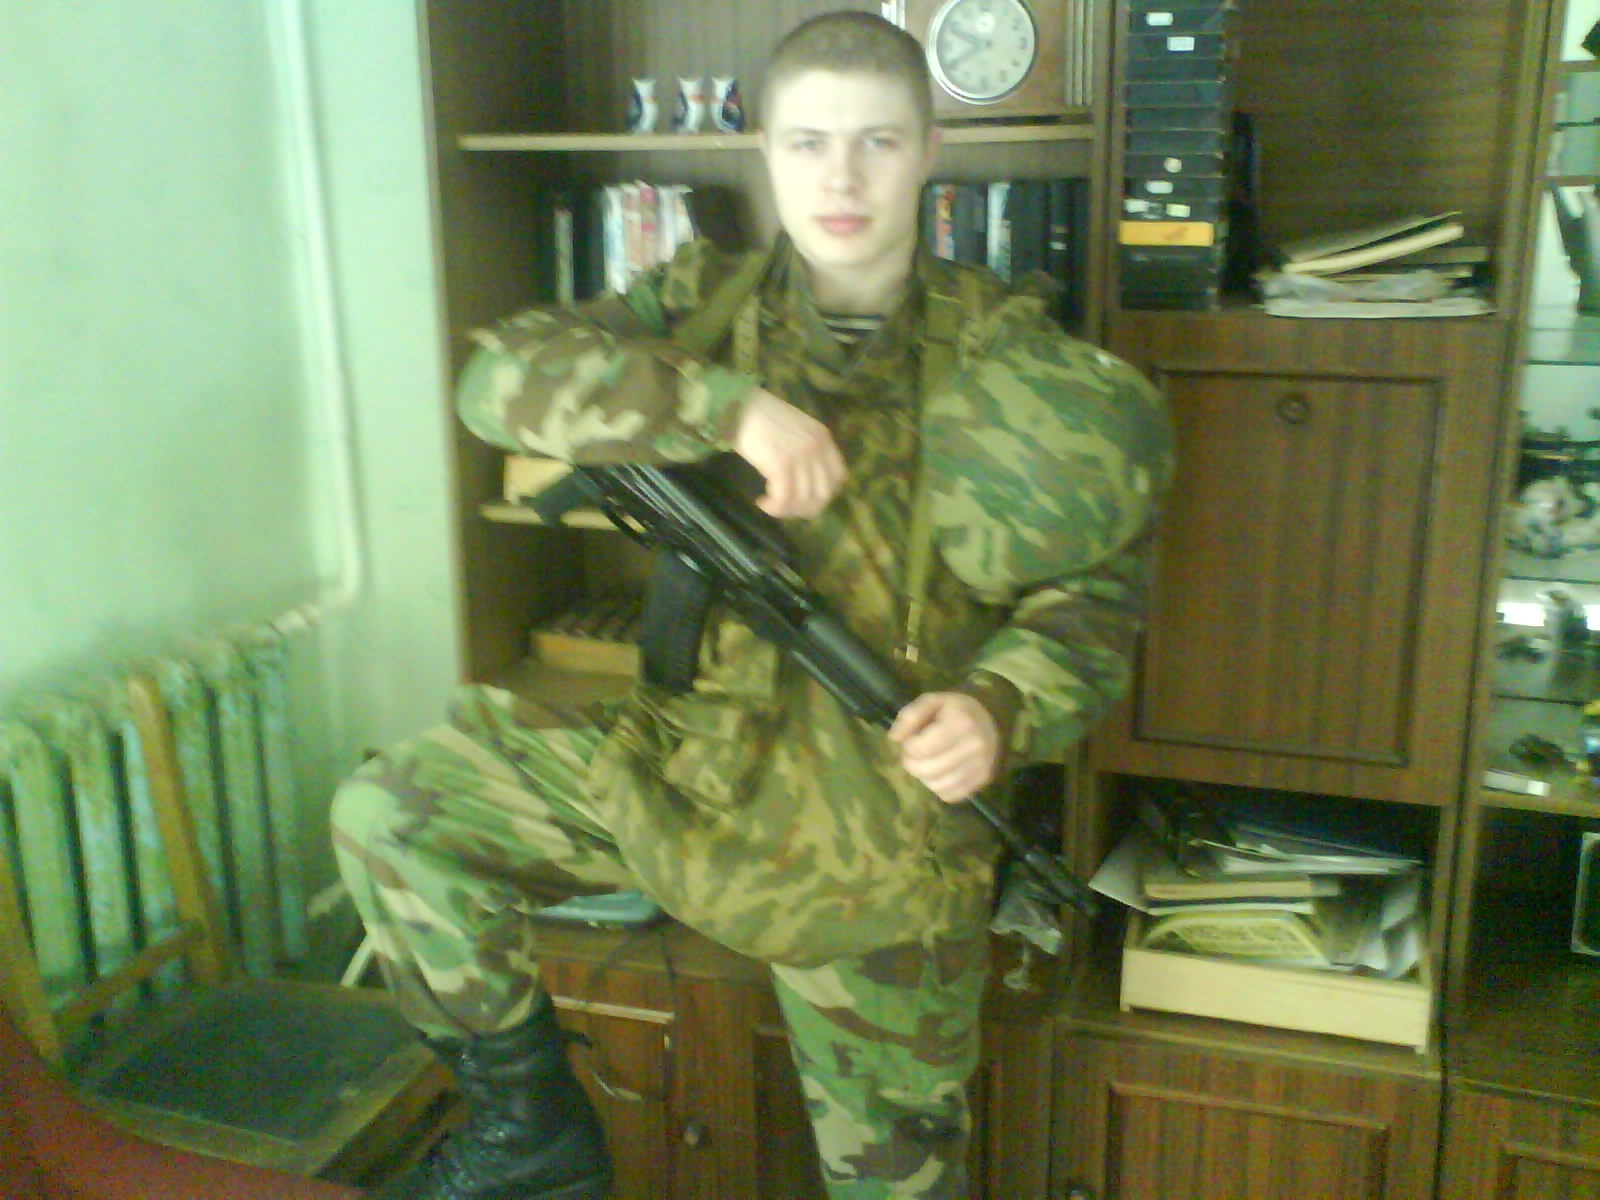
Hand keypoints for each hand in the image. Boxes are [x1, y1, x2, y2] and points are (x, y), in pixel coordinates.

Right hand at [732, 388, 846, 518]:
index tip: (804, 499)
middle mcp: (817, 447)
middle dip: (805, 508)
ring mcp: (801, 455)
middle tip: (785, 508)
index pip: (838, 477)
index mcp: (823, 437)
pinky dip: (774, 507)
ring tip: (770, 504)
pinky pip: (785, 497)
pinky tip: (762, 502)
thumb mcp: (795, 430)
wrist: (737, 403)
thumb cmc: (759, 416)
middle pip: (823, 493)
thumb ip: (806, 450)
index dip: (823, 495)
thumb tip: (803, 483)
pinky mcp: (782, 463)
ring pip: (804, 499)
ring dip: (787, 509)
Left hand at [888, 691, 1001, 803]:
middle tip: (916, 753)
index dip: (909, 746)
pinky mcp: (983, 781)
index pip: (921, 749)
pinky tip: (941, 772)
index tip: (913, 739)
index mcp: (961, 724)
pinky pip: (950, 796)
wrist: (991, 719)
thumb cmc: (955, 710)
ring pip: (936, 786)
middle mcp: (974, 747)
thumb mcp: (932, 702)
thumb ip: (910, 716)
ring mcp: (980, 767)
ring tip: (928, 761)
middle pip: (927, 770)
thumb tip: (895, 739)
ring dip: (925, 777)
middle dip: (913, 763)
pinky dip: (939, 787)